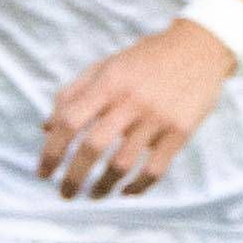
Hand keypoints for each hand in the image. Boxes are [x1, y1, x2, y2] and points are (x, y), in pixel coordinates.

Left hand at [37, 21, 239, 199]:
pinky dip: (137, 187)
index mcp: (108, 82)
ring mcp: (157, 117)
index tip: (43, 172)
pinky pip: (155, 169)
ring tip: (94, 195)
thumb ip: (73, 93)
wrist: (199, 48)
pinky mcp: (180, 131)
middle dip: (74, 176)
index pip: (70, 121)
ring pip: (123, 163)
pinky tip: (125, 190)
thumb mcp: (106, 66)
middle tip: (66, 194)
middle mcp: (131, 100)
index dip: (51, 150)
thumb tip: (46, 128)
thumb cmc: (145, 58)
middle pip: (93, 146)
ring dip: (103, 186)